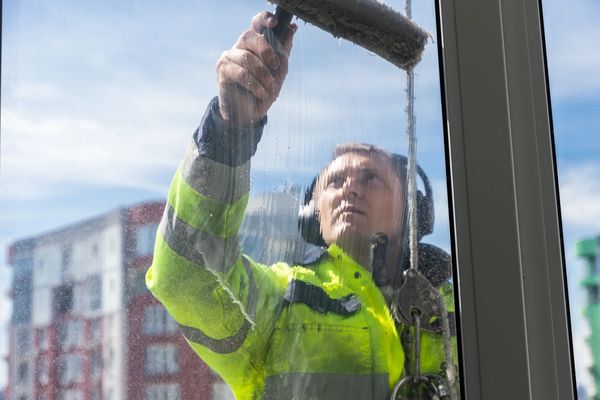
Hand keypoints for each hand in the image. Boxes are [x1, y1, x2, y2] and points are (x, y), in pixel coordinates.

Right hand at [216, 11, 296, 127]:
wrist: (249, 115)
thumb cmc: (263, 91)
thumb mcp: (278, 73)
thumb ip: (284, 52)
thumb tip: (291, 30)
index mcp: (254, 44)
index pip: (256, 23)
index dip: (264, 19)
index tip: (275, 22)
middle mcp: (240, 47)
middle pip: (249, 36)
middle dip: (266, 51)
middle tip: (275, 65)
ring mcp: (229, 57)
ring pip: (247, 58)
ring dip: (262, 74)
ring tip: (269, 87)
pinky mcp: (222, 70)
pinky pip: (240, 73)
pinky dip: (254, 84)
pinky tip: (261, 93)